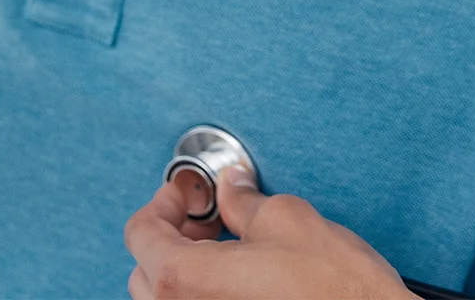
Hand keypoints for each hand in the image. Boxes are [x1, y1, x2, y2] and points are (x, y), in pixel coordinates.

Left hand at [125, 168, 411, 299]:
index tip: (187, 192)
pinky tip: (241, 277)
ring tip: (227, 246)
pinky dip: (207, 291)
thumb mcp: (287, 220)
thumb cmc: (334, 288)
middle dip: (172, 236)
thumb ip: (244, 200)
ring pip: (169, 299)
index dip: (164, 202)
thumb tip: (232, 187)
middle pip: (146, 271)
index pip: (141, 234)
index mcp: (183, 280)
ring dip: (186, 267)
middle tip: (208, 215)